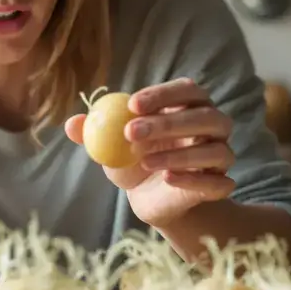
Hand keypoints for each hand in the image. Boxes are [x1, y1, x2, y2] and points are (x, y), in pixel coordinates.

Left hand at [66, 77, 234, 228]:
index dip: (162, 95)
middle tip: (132, 132)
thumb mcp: (110, 145)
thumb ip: (94, 132)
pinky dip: (194, 180)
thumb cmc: (133, 161)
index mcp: (189, 107)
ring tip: (144, 161)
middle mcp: (212, 128)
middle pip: (206, 116)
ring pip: (216, 150)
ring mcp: (219, 158)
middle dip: (168, 123)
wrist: (149, 198)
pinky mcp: (219, 186)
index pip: (187, 90)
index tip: (131, 105)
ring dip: (179, 155)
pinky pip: (218, 182)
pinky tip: (167, 179)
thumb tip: (71, 123)